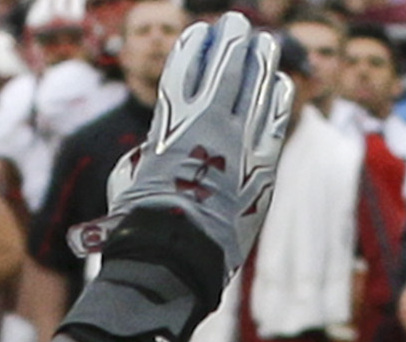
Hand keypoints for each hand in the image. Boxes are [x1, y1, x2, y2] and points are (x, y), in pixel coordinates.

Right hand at [90, 16, 293, 274]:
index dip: (192, 47)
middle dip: (231, 41)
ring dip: (260, 60)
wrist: (176, 255)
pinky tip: (279, 83)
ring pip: (256, 87)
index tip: (198, 33)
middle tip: (236, 23)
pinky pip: (276, 120)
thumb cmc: (139, 225)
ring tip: (264, 43)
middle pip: (225, 68)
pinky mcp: (263, 163)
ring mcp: (239, 140)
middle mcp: (207, 124)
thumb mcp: (126, 184)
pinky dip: (278, 98)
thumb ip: (141, 160)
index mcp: (168, 125)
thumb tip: (146, 159)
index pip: (183, 71)